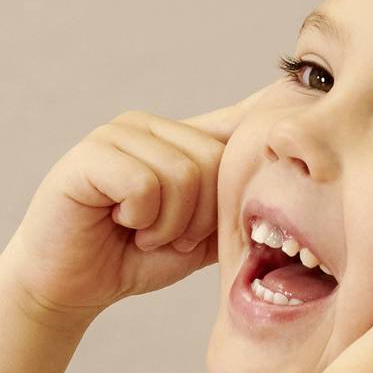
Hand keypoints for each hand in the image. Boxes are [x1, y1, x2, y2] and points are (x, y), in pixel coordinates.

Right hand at [0, 94, 265, 322]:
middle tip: (165, 236)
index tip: (304, 86)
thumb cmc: (132, 259)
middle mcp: (151, 126)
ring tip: (141, 233)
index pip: (240, 117)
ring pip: (184, 174)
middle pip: (215, 161)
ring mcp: (118, 134)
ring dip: (167, 225)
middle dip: (198, 218)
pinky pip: (145, 185)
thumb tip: (286, 181)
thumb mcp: (201, 234)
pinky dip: (141, 220)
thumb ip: (235, 204)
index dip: (271, 112)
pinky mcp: (90, 155)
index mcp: (182, 139)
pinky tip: (119, 225)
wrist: (67, 287)